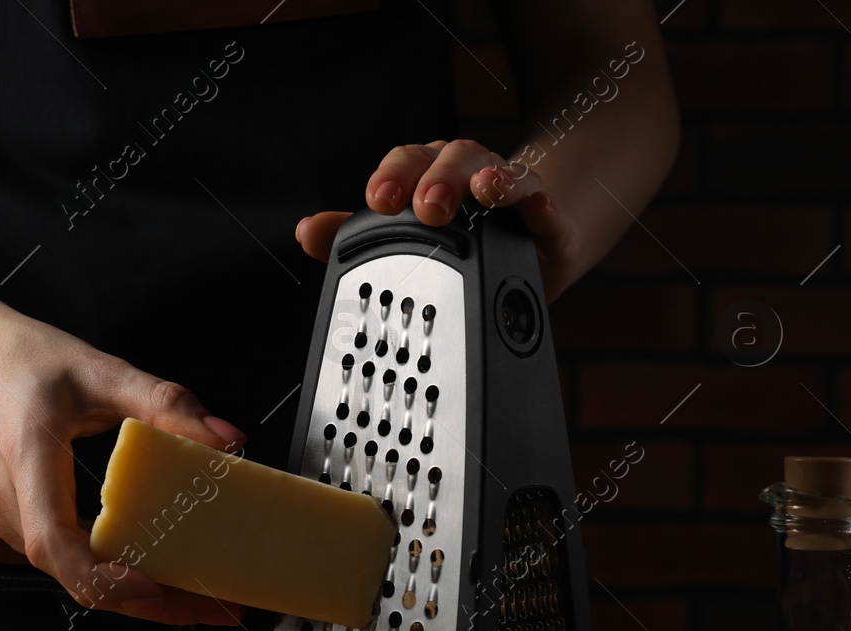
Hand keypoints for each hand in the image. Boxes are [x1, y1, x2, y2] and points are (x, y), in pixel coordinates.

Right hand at [0, 311, 247, 626]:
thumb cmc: (24, 360)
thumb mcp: (101, 370)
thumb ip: (166, 403)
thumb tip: (229, 440)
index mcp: (26, 457)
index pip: (53, 540)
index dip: (100, 576)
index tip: (150, 587)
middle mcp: (9, 501)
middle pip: (72, 575)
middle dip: (144, 601)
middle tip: (212, 607)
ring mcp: (8, 518)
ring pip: (72, 576)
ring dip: (134, 594)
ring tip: (200, 595)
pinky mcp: (20, 523)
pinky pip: (69, 560)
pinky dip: (115, 573)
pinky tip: (161, 570)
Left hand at [295, 139, 579, 300]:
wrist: (524, 253)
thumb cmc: (459, 241)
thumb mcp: (405, 243)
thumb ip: (354, 239)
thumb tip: (305, 232)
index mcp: (428, 176)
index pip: (405, 163)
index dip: (390, 177)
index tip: (377, 201)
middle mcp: (466, 174)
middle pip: (449, 157)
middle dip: (436, 177)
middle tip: (426, 206)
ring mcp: (508, 192)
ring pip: (496, 169)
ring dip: (486, 178)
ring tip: (480, 192)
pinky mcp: (545, 218)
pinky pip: (543, 202)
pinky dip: (538, 202)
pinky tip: (536, 206)